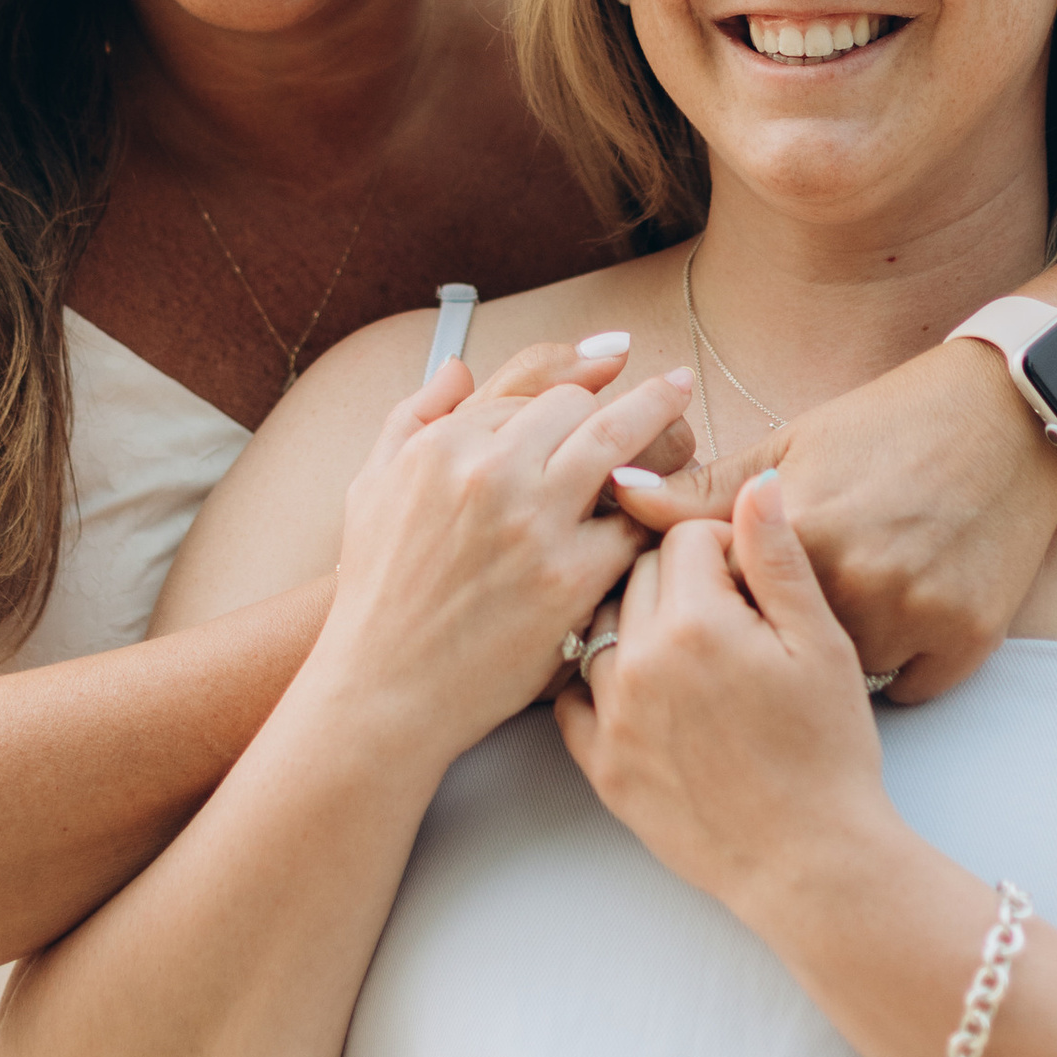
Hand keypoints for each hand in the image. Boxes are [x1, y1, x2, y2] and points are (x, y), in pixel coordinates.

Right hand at [320, 352, 695, 767]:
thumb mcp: (371, 487)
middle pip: (583, 407)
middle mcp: (489, 472)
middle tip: (670, 391)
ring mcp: (533, 524)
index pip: (532, 388)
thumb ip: (414, 415)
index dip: (577, 384)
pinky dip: (652, 520)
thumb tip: (458, 368)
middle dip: (628, 399)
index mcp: (444, 443)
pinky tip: (668, 513)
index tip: (612, 368)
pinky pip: (634, 529)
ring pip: (619, 448)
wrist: (384, 689)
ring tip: (685, 416)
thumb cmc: (377, 592)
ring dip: (662, 428)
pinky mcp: (568, 579)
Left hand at [555, 474, 889, 913]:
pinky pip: (575, 695)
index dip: (723, 547)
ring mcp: (612, 716)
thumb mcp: (822, 644)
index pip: (683, 537)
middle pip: (636, 574)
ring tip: (690, 651)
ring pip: (600, 627)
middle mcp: (639, 662)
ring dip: (635, 622)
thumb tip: (757, 486)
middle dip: (677, 578)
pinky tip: (646, 689)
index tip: (749, 578)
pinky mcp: (600, 764)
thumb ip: (779, 558)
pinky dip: (602, 680)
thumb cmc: (828, 754)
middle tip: (725, 613)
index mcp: (696, 622)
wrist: (810, 862)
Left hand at [609, 338, 1056, 698]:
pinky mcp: (964, 647)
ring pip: (837, 674)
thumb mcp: (792, 447)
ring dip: (828, 656)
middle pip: (779, 645)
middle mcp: (854, 583)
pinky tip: (896, 620)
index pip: (714, 595)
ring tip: (845, 604)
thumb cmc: (891, 428)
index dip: (712, 590)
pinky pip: (901, 689)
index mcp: (799, 531)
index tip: (730, 577)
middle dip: (757, 632)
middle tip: (786, 595)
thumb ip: (702, 490)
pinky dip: (891, 666)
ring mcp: (914, 619)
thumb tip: (616, 493)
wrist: (1011, 422)